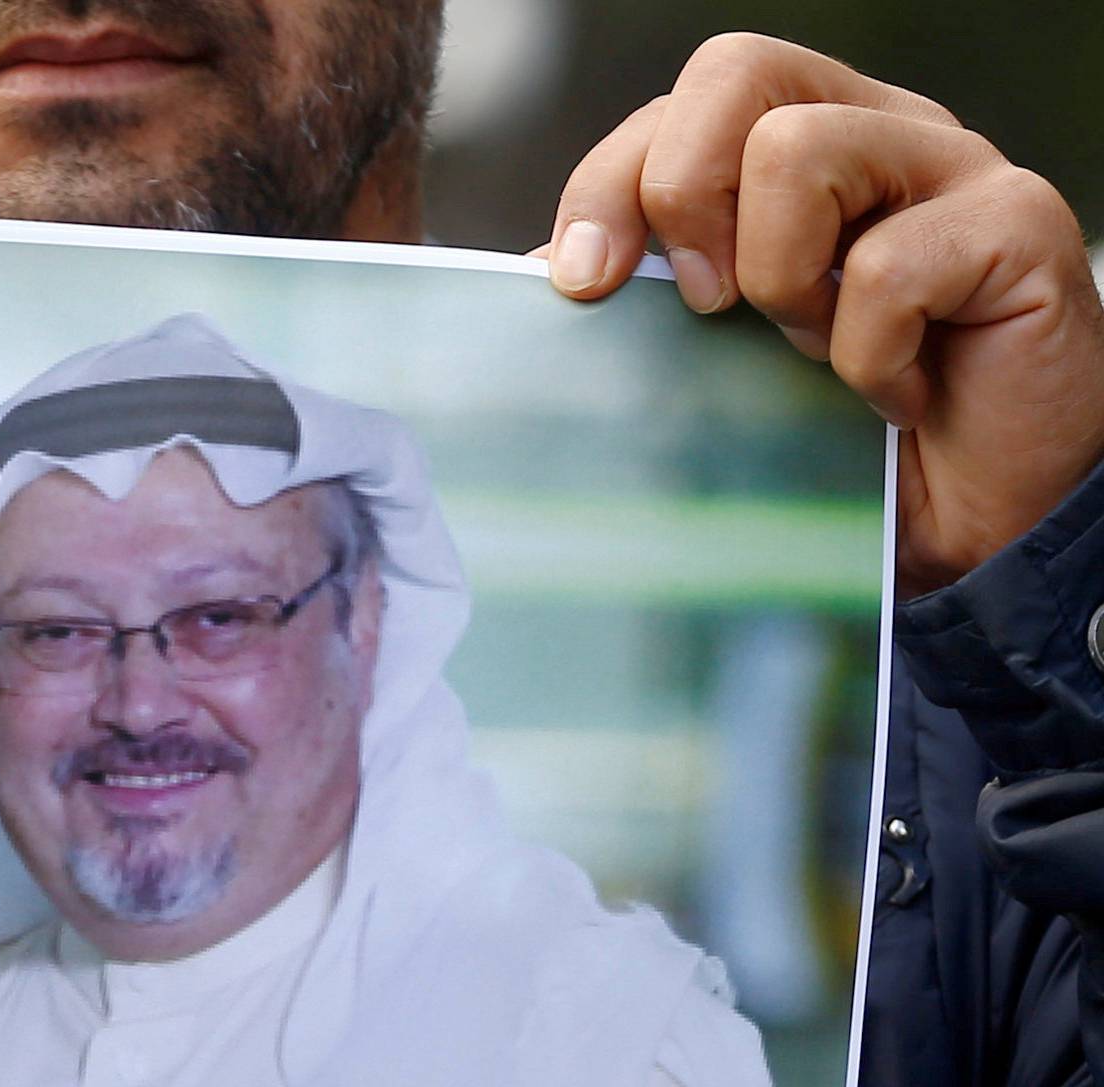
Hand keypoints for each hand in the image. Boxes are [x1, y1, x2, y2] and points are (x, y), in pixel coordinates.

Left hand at [546, 32, 1103, 590]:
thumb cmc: (848, 449)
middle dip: (683, 194)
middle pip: (736, 72)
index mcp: (803, 150)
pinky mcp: (1017, 224)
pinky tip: (896, 401)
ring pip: (798, 150)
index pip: (682, 104)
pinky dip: (869, 357)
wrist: (981, 531)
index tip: (580, 284)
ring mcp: (953, 168)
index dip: (611, 183)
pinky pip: (892, 265)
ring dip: (780, 280)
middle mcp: (879, 134)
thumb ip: (660, 307)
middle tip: (705, 308)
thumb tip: (552, 278)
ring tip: (819, 356)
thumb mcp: (730, 369)